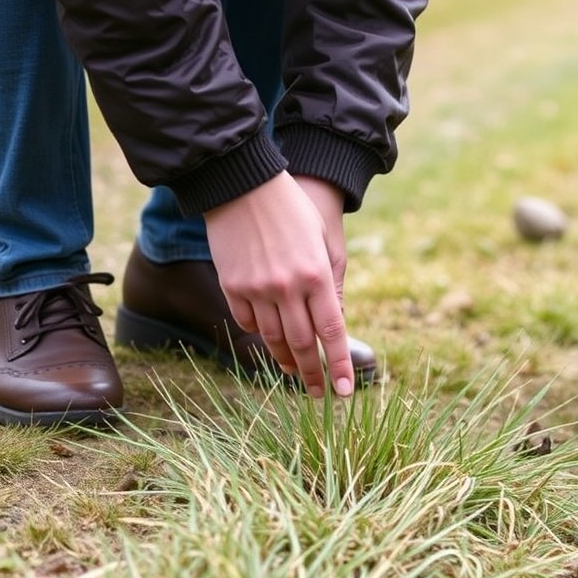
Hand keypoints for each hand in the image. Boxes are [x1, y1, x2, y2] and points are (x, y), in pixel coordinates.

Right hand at [205, 172, 354, 397]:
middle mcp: (287, 287)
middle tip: (321, 393)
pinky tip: (269, 340)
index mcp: (316, 274)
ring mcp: (256, 288)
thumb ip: (330, 283)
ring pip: (273, 337)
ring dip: (286, 360)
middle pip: (302, 343)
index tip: (345, 390)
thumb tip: (334, 321)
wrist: (242, 183)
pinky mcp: (232, 285)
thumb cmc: (292, 209)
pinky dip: (259, 334)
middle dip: (314, 373)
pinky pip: (246, 321)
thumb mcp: (323, 241)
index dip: (339, 364)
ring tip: (296, 373)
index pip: (332, 330)